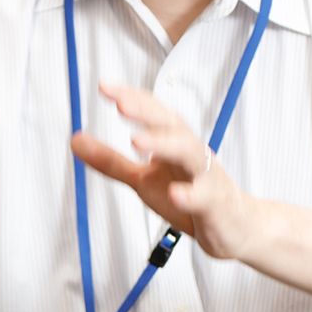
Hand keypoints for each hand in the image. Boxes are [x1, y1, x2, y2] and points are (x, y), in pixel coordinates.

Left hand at [70, 83, 256, 259]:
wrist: (236, 226)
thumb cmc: (190, 194)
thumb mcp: (143, 178)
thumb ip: (111, 160)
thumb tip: (75, 139)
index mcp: (173, 140)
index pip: (152, 111)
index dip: (131, 97)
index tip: (104, 86)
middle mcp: (191, 151)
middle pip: (170, 124)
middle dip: (146, 112)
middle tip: (120, 104)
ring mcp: (205, 176)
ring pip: (189, 153)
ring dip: (164, 144)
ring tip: (137, 141)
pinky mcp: (214, 203)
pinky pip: (203, 197)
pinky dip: (189, 194)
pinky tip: (175, 194)